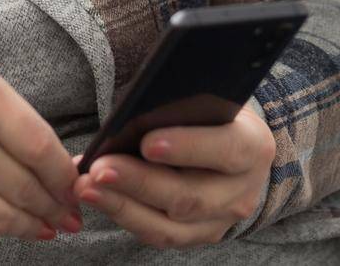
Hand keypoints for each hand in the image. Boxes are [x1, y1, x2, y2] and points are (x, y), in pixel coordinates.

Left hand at [69, 103, 276, 248]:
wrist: (238, 149)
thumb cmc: (213, 116)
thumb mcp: (209, 103)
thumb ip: (181, 108)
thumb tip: (129, 118)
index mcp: (252, 146)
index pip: (224, 149)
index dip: (187, 148)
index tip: (146, 142)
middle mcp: (242, 189)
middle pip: (189, 196)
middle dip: (138, 182)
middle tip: (99, 169)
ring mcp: (223, 220)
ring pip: (170, 225)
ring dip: (122, 206)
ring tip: (86, 187)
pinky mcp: (201, 236)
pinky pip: (160, 235)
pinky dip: (125, 216)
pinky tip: (98, 199)